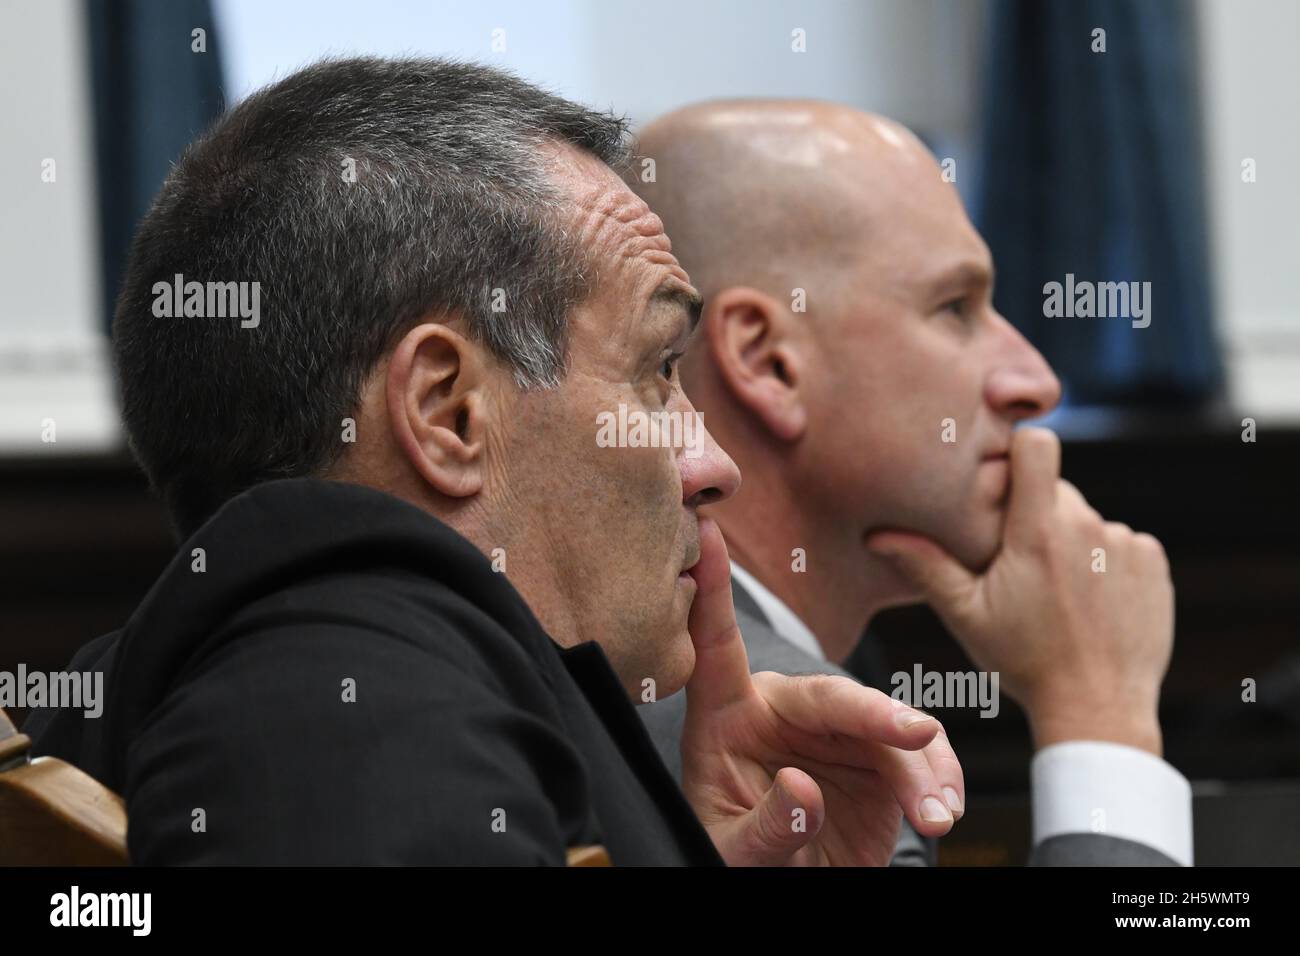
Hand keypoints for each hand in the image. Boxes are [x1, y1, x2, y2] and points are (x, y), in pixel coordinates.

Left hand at [680, 517, 963, 865]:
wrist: (793, 890)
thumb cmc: (739, 858)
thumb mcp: (732, 852)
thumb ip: (766, 825)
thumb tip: (806, 788)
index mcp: (726, 718)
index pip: (715, 648)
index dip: (708, 591)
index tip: (703, 533)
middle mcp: (783, 713)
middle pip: (831, 695)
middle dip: (876, 712)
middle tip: (913, 733)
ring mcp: (836, 733)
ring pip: (890, 729)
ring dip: (921, 770)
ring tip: (935, 816)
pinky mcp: (880, 758)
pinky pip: (920, 756)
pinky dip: (939, 782)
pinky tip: (943, 812)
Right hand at [866, 427, 1173, 754]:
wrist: (1096, 709)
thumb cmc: (1022, 662)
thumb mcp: (965, 614)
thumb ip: (925, 565)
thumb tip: (877, 536)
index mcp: (1039, 531)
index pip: (1037, 445)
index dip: (1018, 453)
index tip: (1005, 483)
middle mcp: (1089, 527)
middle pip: (1056, 489)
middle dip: (1035, 514)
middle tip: (1019, 565)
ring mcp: (1126, 545)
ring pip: (1087, 520)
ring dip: (1072, 543)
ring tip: (1057, 594)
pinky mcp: (1153, 564)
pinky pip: (1122, 544)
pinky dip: (1106, 563)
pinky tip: (1090, 603)